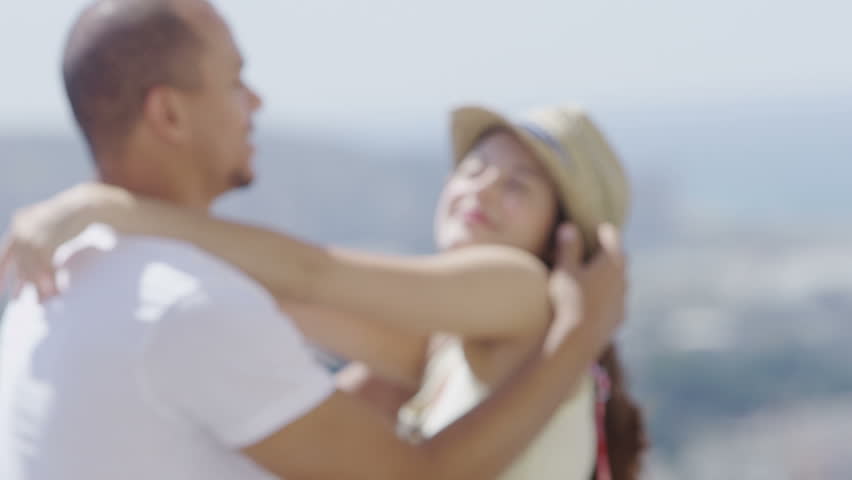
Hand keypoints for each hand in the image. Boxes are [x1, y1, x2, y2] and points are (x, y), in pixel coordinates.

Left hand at [0, 183, 121, 300]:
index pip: (6, 253)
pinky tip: (54, 290)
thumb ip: (39, 240)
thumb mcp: (49, 226)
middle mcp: (23, 227)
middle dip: (19, 282)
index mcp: (19, 223)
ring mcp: (35, 232)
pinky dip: (49, 278)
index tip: (0, 290)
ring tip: (40, 300)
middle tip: (17, 299)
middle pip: (19, 261)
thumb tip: (34, 259)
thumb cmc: (70, 217)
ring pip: (31, 265)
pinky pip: (46, 263)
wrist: (87, 204)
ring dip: (36, 284)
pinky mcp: (50, 237)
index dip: (1, 272)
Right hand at [545, 223, 626, 352]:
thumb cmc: (570, 300)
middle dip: (608, 252)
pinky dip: (607, 296)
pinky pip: (616, 300)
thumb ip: (568, 248)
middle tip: (593, 249)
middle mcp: (623, 278)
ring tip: (592, 277)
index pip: (612, 236)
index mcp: (611, 261)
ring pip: (620, 280)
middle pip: (620, 257)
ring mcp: (623, 299)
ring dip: (609, 276)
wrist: (579, 341)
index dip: (601, 230)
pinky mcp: (619, 318)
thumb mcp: (565, 270)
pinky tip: (594, 302)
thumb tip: (569, 227)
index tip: (594, 227)